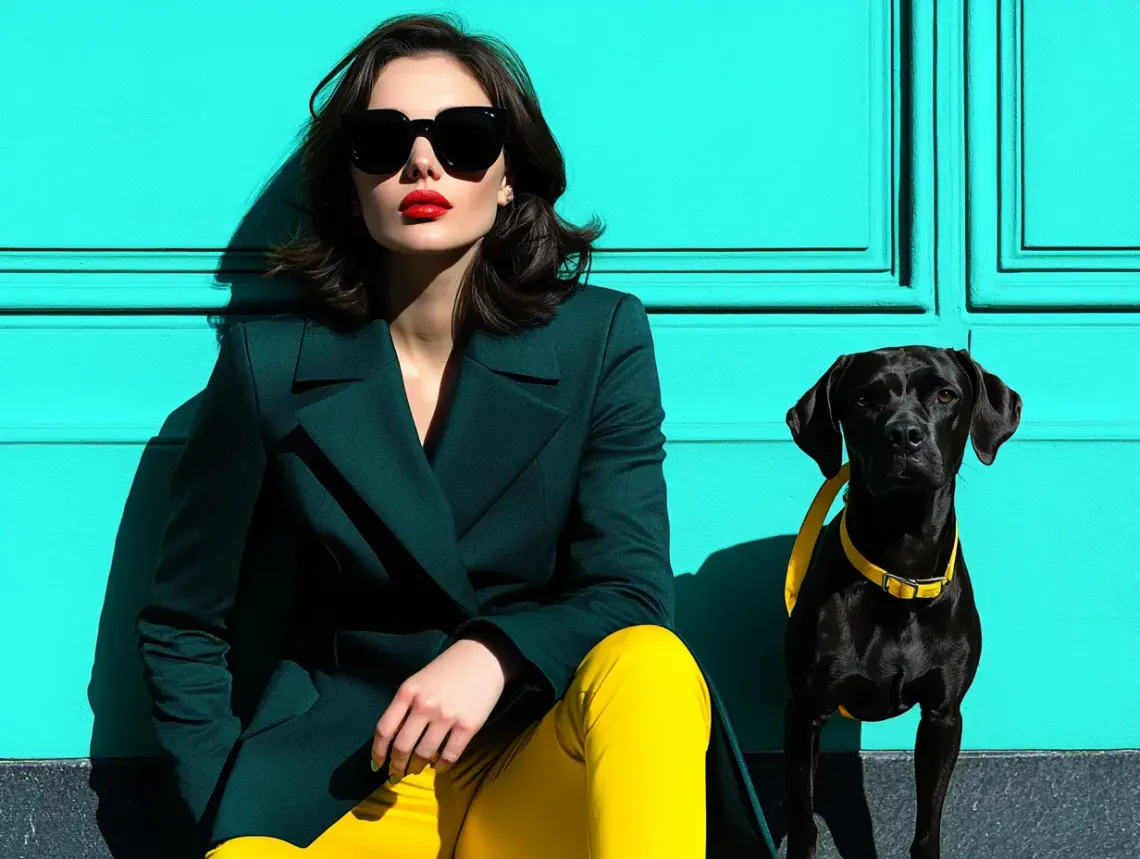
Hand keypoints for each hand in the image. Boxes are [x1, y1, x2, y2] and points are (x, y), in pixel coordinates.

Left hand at [372, 636, 519, 778]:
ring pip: (424, 755)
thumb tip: (394, 741)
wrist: (484, 656)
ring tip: (416, 769)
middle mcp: (424, 705)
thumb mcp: (419, 682)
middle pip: (402, 747)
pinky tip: (438, 765)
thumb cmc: (448, 669)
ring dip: (416, 767)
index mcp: (408, 692)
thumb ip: (406, 706)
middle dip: (397, 766)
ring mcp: (446, 716)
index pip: (384, 729)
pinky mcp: (468, 726)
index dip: (378, 752)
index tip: (377, 764)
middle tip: (397, 773)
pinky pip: (449, 756)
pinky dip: (441, 766)